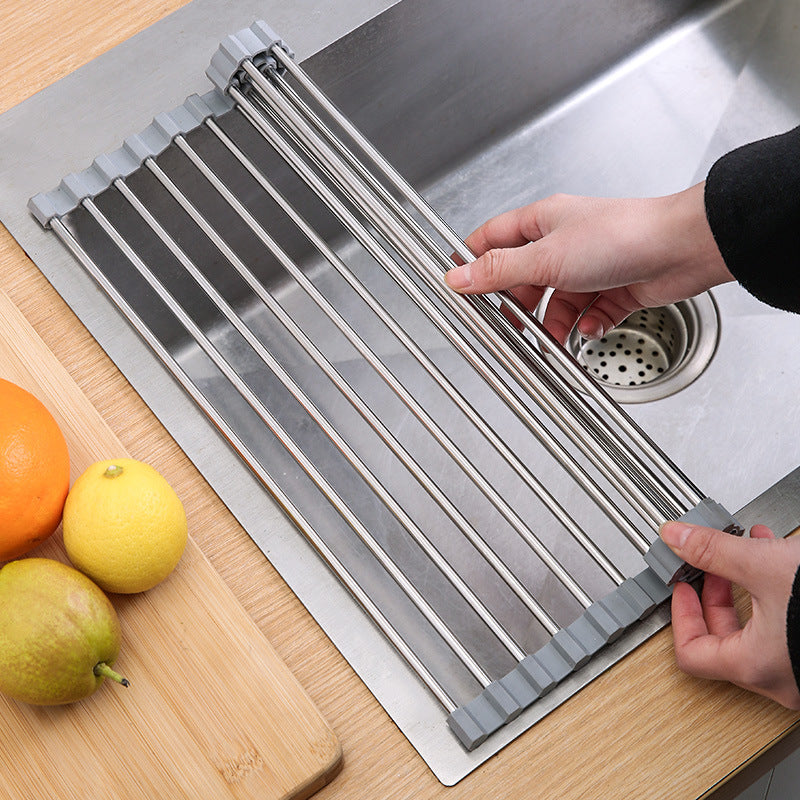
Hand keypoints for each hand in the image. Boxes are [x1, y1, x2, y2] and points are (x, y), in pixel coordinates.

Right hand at [444, 183, 732, 343]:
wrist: (682, 249)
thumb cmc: (622, 236)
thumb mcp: (546, 257)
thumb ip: (499, 271)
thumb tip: (457, 276)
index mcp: (542, 223)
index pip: (493, 239)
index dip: (473, 262)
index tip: (459, 287)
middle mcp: (564, 242)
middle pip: (524, 278)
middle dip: (517, 307)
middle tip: (509, 328)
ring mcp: (589, 266)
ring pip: (556, 302)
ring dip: (554, 324)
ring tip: (553, 339)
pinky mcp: (614, 288)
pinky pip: (588, 314)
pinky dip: (586, 327)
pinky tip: (589, 329)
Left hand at [660, 520, 799, 708]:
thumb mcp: (764, 565)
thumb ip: (713, 552)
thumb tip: (678, 539)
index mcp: (755, 666)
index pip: (691, 653)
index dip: (681, 614)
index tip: (682, 587)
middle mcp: (781, 680)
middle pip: (724, 639)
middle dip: (718, 591)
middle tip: (715, 565)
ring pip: (759, 632)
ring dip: (749, 585)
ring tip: (752, 549)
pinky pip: (786, 632)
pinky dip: (776, 596)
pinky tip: (784, 560)